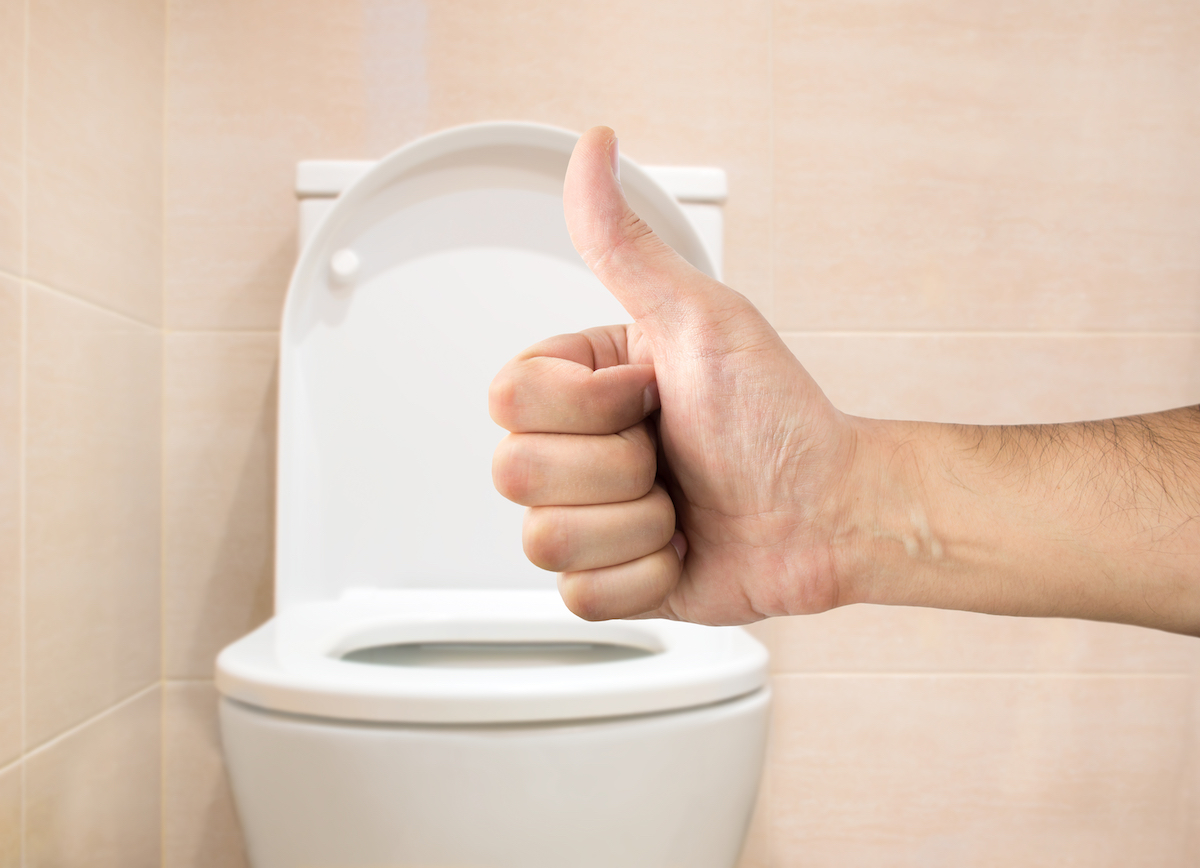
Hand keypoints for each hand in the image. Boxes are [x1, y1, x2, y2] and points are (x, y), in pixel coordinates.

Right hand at [489, 126, 859, 623]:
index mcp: (580, 385)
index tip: (653, 395)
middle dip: (619, 469)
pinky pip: (582, 598)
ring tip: (682, 505)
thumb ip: (625, 244)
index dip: (589, 407)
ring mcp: (588, 518)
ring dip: (637, 525)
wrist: (830, 511)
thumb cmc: (779, 415)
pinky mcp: (610, 581)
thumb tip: (593, 147)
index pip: (508, 400)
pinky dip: (647, 576)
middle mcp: (573, 450)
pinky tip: (682, 549)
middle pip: (517, 474)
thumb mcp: (698, 319)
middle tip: (672, 455)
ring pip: (545, 540)